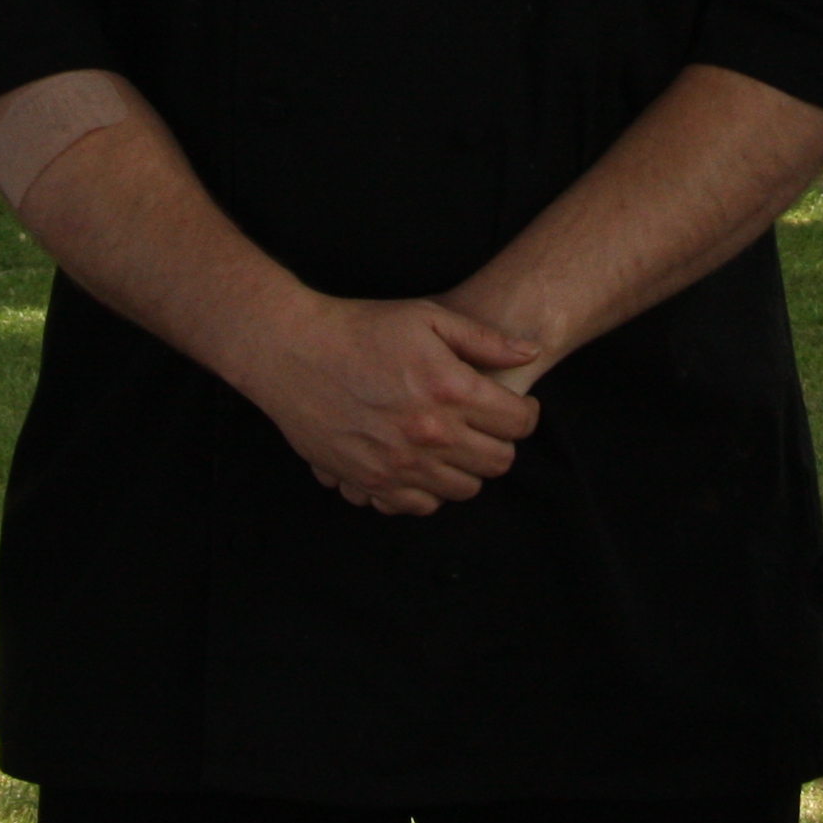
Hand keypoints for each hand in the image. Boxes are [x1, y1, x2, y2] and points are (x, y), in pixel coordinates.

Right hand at [230, 297, 539, 514]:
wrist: (293, 353)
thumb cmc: (360, 328)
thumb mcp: (427, 317)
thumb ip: (484, 339)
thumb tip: (529, 353)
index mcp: (450, 389)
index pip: (518, 424)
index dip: (526, 415)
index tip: (516, 408)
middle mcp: (430, 433)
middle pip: (498, 461)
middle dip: (501, 443)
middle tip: (486, 427)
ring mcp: (400, 464)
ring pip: (464, 489)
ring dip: (467, 468)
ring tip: (453, 443)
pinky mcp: (371, 482)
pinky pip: (421, 505)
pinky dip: (430, 489)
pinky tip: (422, 463)